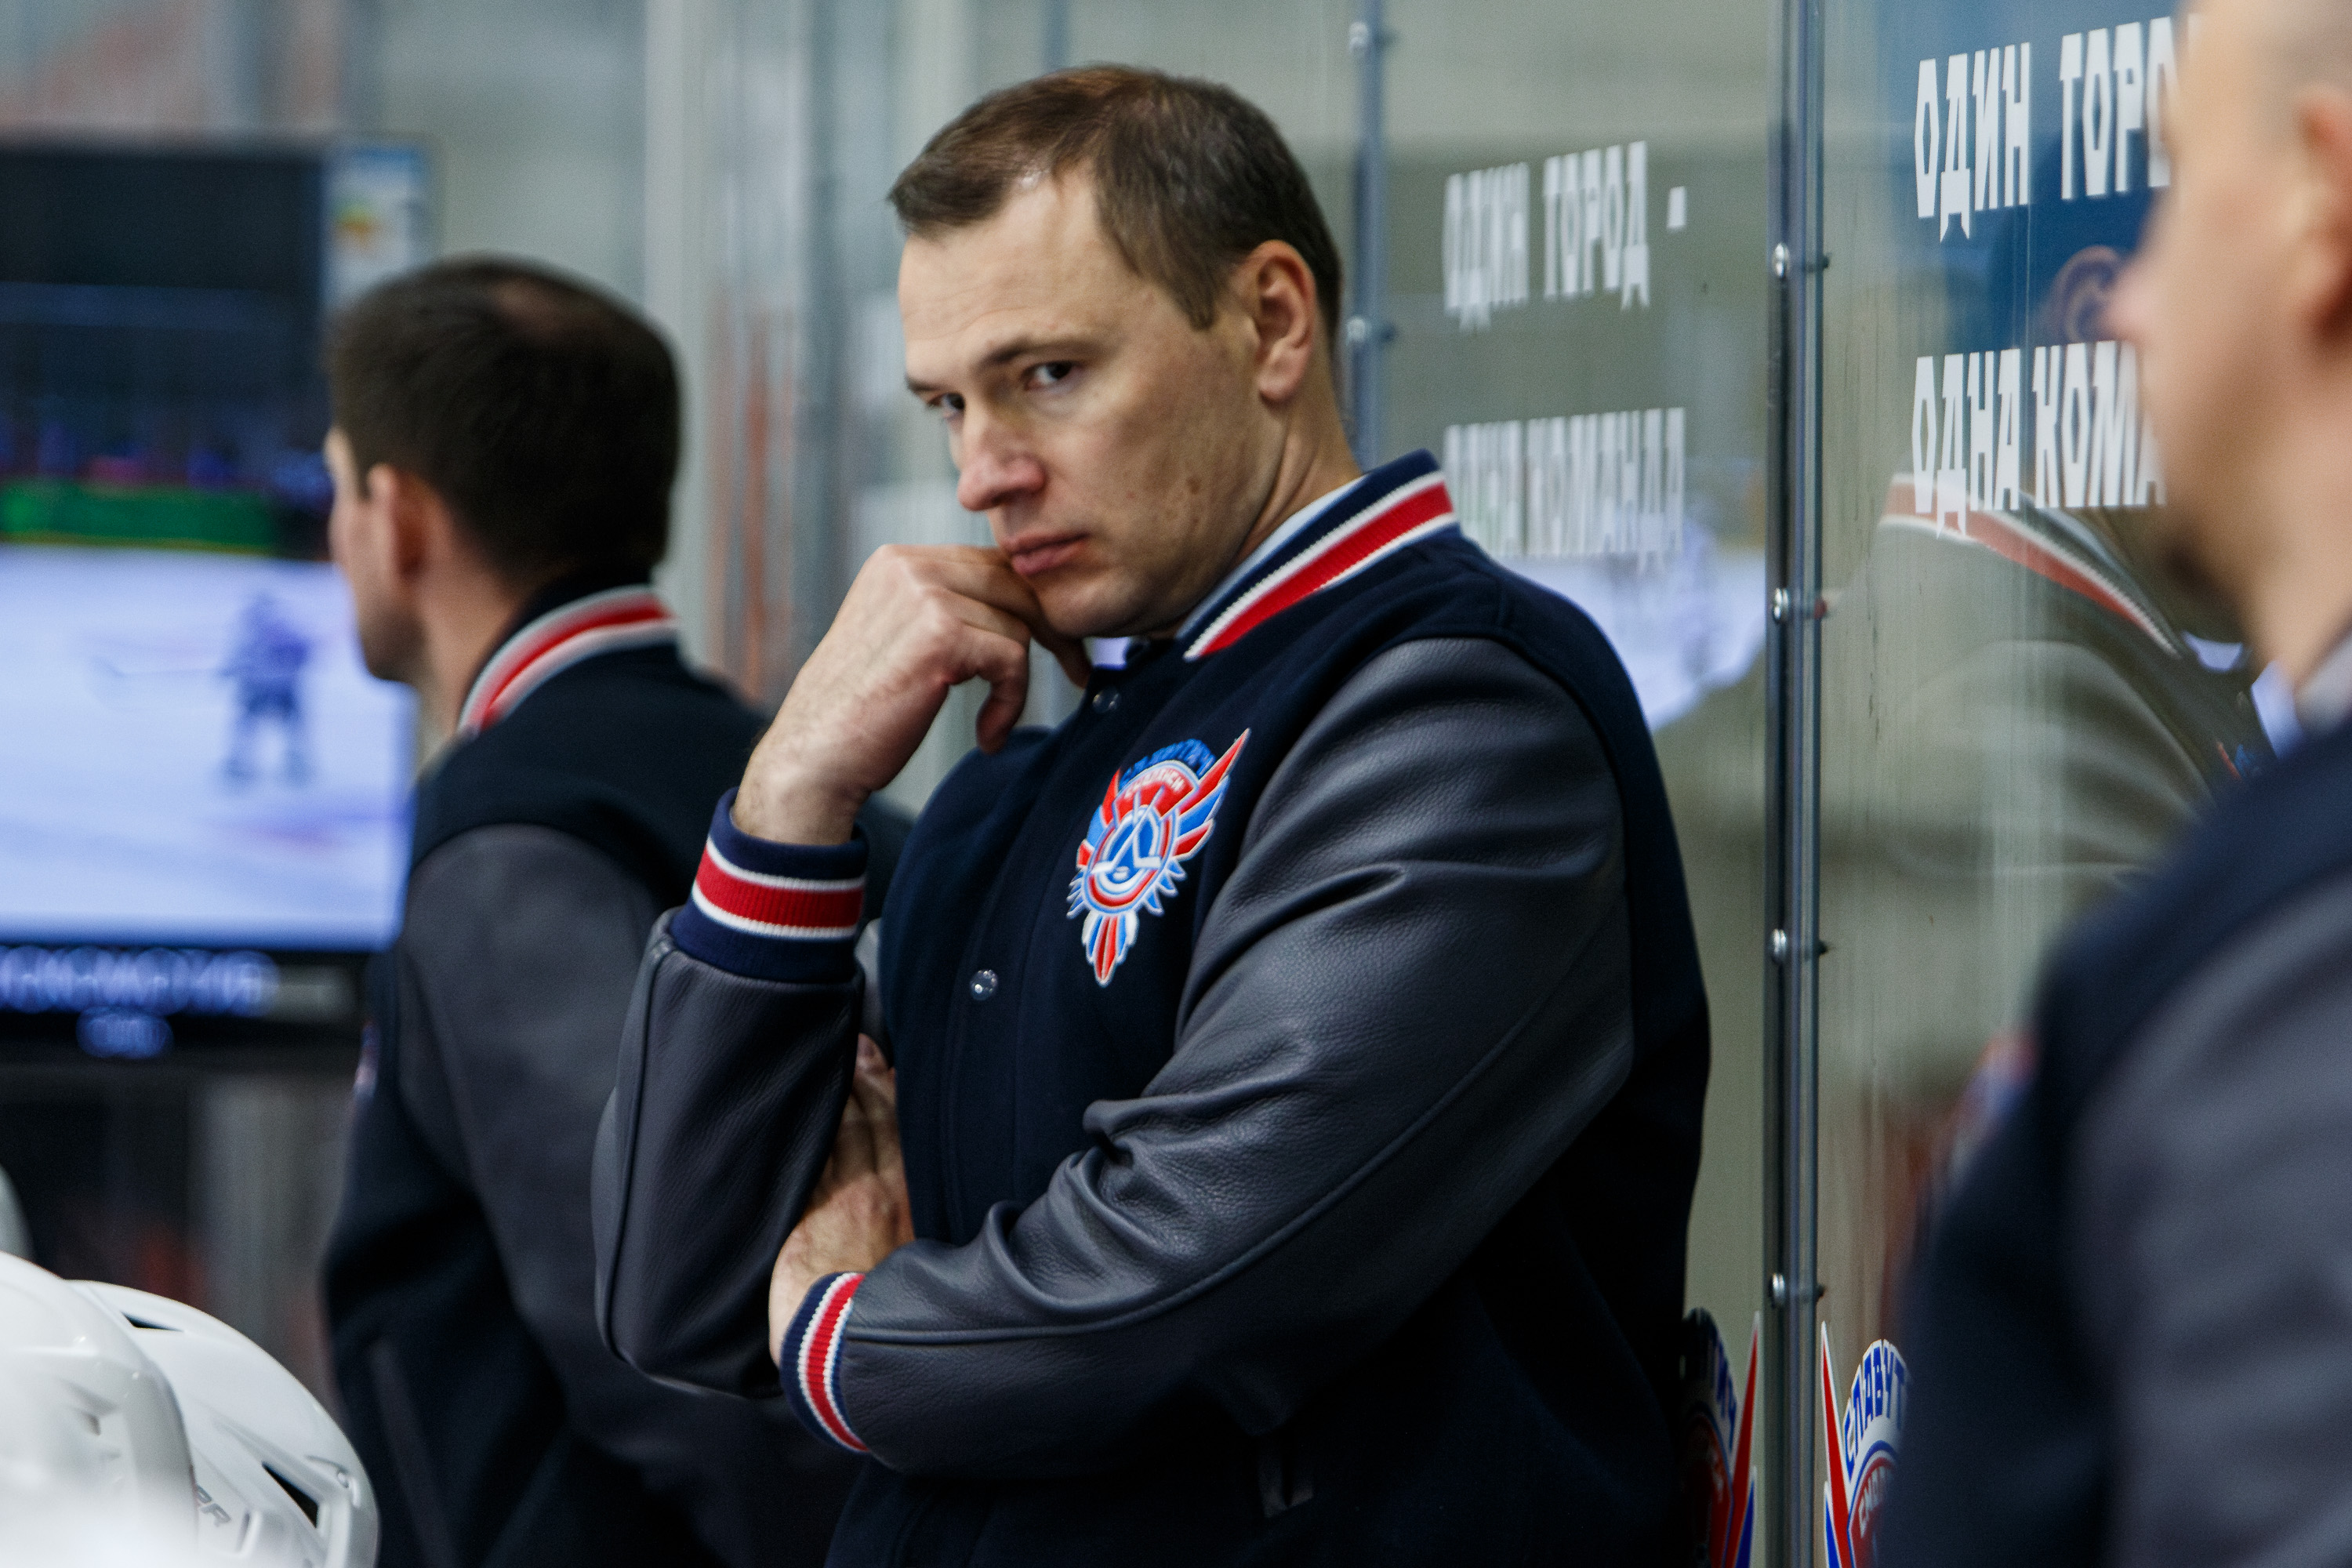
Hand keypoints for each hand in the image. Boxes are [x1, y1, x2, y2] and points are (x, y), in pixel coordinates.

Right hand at [734, 545, 1088, 843]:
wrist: (816, 758)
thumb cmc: (864, 715)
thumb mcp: (906, 644)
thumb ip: (949, 614)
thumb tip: (1023, 607)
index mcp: (899, 562)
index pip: (993, 566)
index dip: (1034, 606)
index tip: (1063, 645)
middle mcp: (909, 565)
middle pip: (1016, 584)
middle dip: (1055, 630)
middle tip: (1079, 671)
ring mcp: (923, 594)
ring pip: (1018, 624)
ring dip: (1018, 684)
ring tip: (993, 726)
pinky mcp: (940, 632)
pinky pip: (1011, 658)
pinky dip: (1010, 702)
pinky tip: (987, 735)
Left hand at [770, 1036, 914, 1363]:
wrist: (855, 1346)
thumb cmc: (886, 1315)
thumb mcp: (917, 1270)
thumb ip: (909, 1229)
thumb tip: (902, 1219)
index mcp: (910, 1200)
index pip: (903, 1132)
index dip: (894, 1093)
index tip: (886, 1064)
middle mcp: (884, 1190)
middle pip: (875, 1118)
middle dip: (866, 1078)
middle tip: (856, 1046)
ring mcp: (848, 1196)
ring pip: (843, 1129)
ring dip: (838, 1091)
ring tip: (831, 1061)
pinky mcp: (812, 1210)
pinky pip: (811, 1155)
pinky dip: (808, 1126)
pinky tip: (797, 1109)